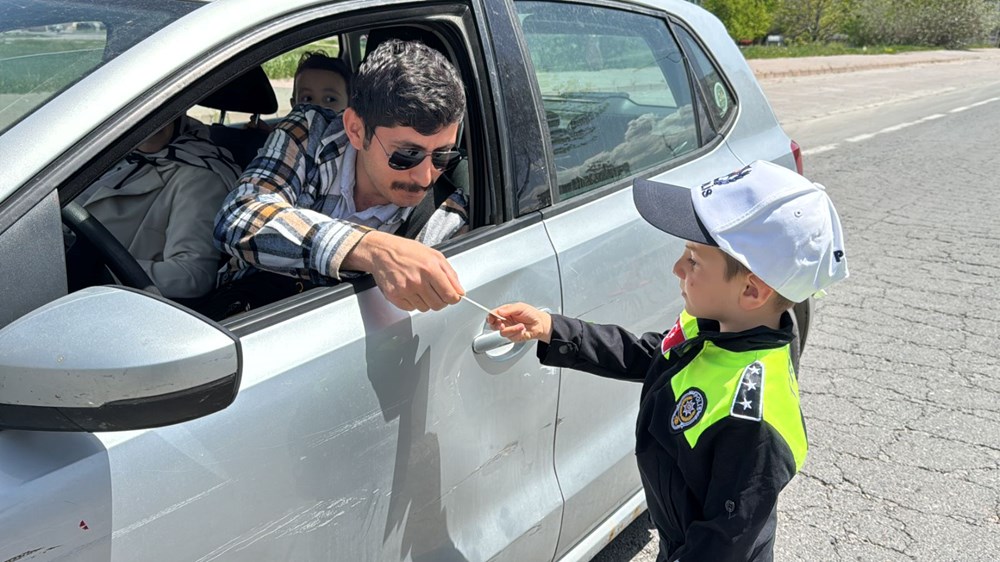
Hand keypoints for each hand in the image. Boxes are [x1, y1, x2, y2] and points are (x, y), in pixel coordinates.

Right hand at [344, 231, 463, 311]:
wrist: (381, 251)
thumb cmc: (407, 251)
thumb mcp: (434, 256)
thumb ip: (450, 274)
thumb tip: (460, 291)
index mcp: (430, 269)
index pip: (450, 295)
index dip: (454, 298)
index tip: (452, 296)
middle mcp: (418, 281)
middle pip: (438, 305)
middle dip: (440, 300)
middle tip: (435, 291)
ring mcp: (405, 290)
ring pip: (425, 308)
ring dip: (425, 301)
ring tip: (419, 287)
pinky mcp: (394, 296)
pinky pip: (411, 308)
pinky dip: (412, 302)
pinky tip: (410, 290)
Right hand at [486, 302, 552, 343]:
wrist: (540, 324)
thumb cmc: (531, 314)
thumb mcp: (520, 307)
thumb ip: (509, 309)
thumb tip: (499, 311)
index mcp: (505, 312)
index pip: (493, 314)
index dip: (490, 317)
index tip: (491, 318)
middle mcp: (506, 321)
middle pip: (493, 325)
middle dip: (497, 325)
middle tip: (502, 324)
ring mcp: (509, 329)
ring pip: (503, 332)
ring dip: (512, 329)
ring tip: (521, 326)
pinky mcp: (513, 337)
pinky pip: (511, 337)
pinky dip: (518, 333)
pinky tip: (523, 330)